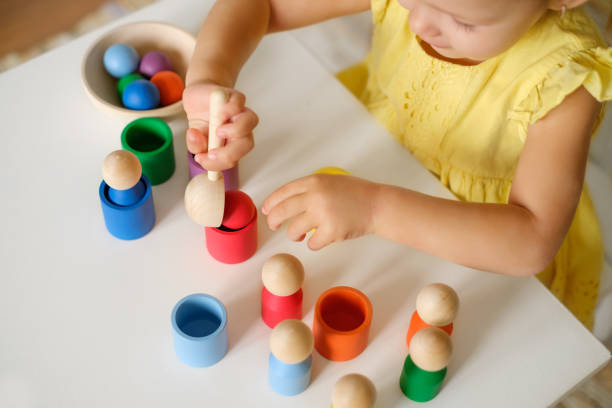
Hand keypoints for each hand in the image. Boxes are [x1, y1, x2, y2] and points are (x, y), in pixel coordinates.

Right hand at [183, 82, 257, 170]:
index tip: (202, 159)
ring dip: (234, 130)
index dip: (219, 163)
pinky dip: (230, 108)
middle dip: (229, 153)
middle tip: (211, 152)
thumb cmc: (202, 121)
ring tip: (217, 130)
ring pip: (250, 121)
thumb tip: (195, 139)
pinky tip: (218, 111)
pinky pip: (239, 102)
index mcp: (232, 144)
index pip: (232, 158)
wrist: (199, 99)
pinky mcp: (235, 97)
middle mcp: (240, 130)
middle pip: (246, 144)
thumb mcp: (195, 138)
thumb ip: (196, 145)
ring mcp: (239, 112)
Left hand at [262, 174, 379, 249]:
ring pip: (293, 230)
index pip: (283, 192)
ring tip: (300, 235)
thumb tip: (287, 202)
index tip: (266, 209)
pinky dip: (313, 244)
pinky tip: (320, 239)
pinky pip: (312, 244)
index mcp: (314, 181)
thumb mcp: (330, 182)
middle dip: (273, 221)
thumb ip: (310, 189)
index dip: (271, 202)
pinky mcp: (331, 232)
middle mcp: (315, 196)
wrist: (378, 205)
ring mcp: (322, 214)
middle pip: (282, 211)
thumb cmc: (357, 194)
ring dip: (294, 235)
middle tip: (273, 226)